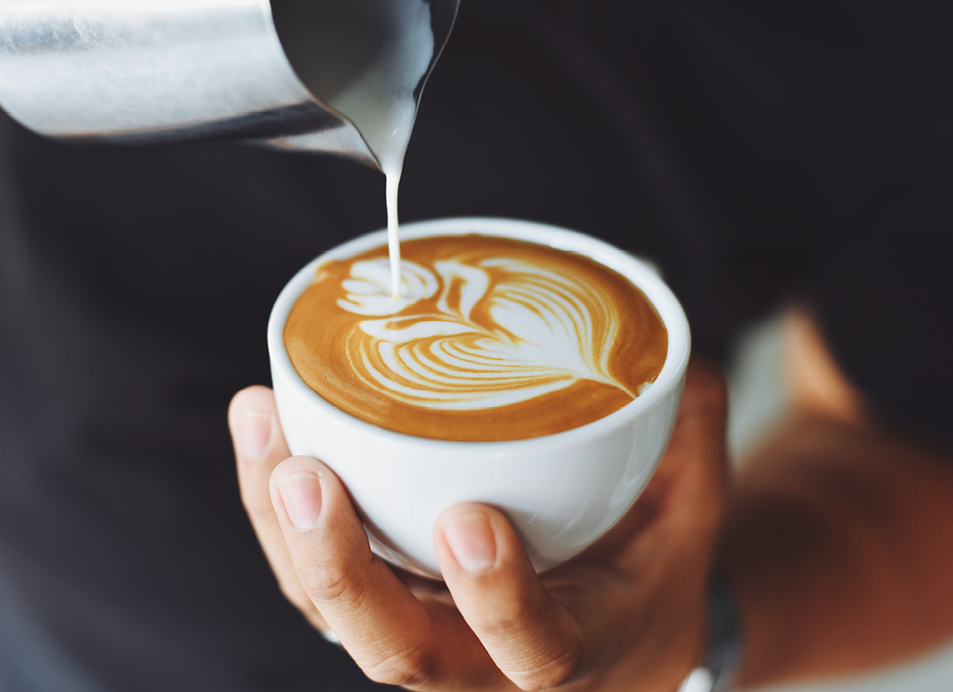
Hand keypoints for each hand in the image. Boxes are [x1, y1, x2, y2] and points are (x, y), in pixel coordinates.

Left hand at [229, 361, 728, 690]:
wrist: (611, 638)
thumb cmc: (648, 568)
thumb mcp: (691, 504)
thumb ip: (682, 418)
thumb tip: (654, 297)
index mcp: (575, 652)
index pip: (536, 652)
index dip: (499, 601)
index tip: (471, 520)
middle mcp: (482, 667)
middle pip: (396, 651)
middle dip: (340, 569)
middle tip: (308, 475)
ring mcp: (418, 638)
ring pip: (330, 612)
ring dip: (281, 526)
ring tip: (261, 419)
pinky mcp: (377, 605)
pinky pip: (309, 577)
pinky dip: (274, 508)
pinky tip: (262, 423)